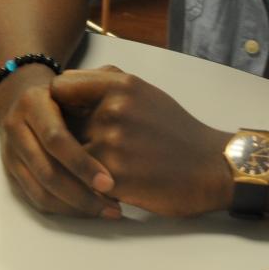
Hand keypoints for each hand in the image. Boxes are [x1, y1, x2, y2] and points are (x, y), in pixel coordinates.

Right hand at [0, 65, 119, 217]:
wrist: (20, 97)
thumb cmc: (61, 94)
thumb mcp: (75, 85)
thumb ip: (94, 96)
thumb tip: (122, 124)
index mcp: (33, 103)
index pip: (55, 139)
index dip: (82, 164)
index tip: (110, 182)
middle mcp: (16, 129)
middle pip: (47, 172)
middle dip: (82, 194)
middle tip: (114, 207)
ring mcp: (11, 154)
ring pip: (41, 192)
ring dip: (76, 208)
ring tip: (108, 211)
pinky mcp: (12, 173)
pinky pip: (37, 200)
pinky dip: (65, 210)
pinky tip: (89, 210)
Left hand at [51, 66, 230, 217]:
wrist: (210, 167)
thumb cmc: (174, 130)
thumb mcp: (142, 91)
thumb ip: (104, 83)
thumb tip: (63, 85)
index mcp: (119, 85)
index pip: (60, 87)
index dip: (58, 103)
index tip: (65, 116)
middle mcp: (113, 110)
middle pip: (60, 122)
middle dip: (67, 136)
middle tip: (80, 147)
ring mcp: (112, 143)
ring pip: (68, 155)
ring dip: (77, 165)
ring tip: (94, 170)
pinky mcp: (114, 176)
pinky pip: (82, 179)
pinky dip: (89, 184)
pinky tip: (108, 186)